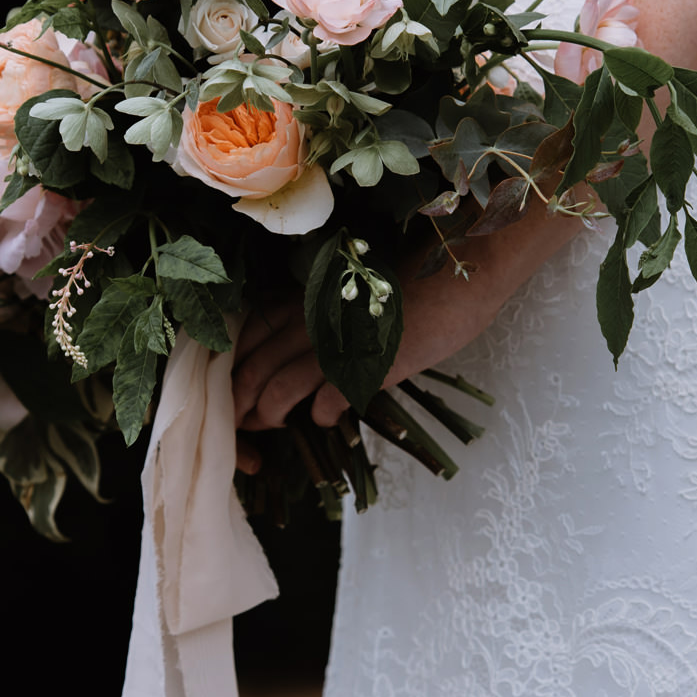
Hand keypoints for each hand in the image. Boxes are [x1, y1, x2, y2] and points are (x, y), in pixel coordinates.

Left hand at [229, 207, 587, 455]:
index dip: (234, 366)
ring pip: (280, 383)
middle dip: (239, 400)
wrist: (465, 268)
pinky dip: (319, 413)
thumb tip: (304, 350)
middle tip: (237, 424)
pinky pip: (330, 396)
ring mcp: (342, 339)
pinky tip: (321, 420)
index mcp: (309, 297)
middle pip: (255, 364)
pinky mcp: (372, 362)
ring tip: (267, 427)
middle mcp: (316, 316)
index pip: (251, 334)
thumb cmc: (415, 279)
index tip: (231, 389)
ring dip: (267, 413)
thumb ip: (326, 318)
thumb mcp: (356, 293)